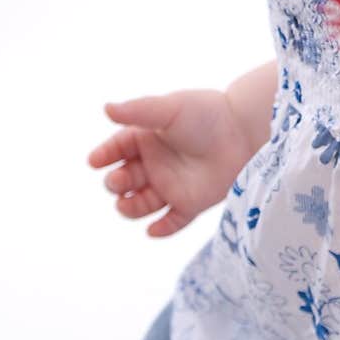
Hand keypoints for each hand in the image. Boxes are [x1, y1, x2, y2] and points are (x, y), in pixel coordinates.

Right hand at [87, 88, 251, 235]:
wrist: (244, 130)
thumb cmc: (206, 113)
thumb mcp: (170, 109)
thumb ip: (138, 111)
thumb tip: (106, 109)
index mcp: (147, 138)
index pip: (117, 149)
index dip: (104, 155)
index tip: (94, 161)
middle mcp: (155, 163)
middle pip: (124, 179)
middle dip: (116, 182)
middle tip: (119, 181)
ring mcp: (171, 185)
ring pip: (141, 204)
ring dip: (130, 207)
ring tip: (125, 204)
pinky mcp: (191, 203)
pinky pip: (172, 222)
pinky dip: (161, 229)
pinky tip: (153, 230)